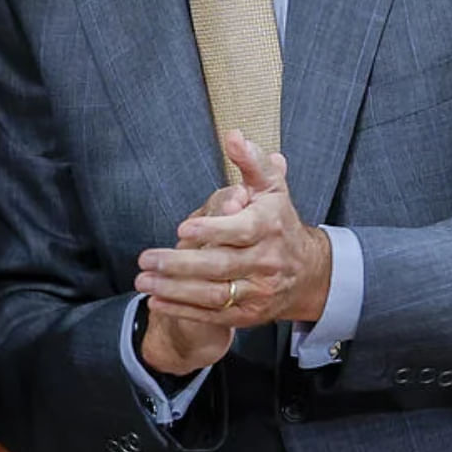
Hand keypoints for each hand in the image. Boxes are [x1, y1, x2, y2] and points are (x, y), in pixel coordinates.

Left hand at [137, 130, 331, 328]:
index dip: (213, 231)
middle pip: (221, 266)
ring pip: (214, 294)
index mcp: (270, 227)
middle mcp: (266, 261)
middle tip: (146, 259)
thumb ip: (250, 162)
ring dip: (175, 290)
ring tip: (143, 281)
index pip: (242, 231)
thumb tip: (233, 136)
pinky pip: (214, 315)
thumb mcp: (271, 187)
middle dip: (180, 264)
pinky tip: (157, 302)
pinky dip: (184, 310)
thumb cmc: (279, 221)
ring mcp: (259, 291)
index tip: (182, 229)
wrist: (308, 272)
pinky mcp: (249, 314)